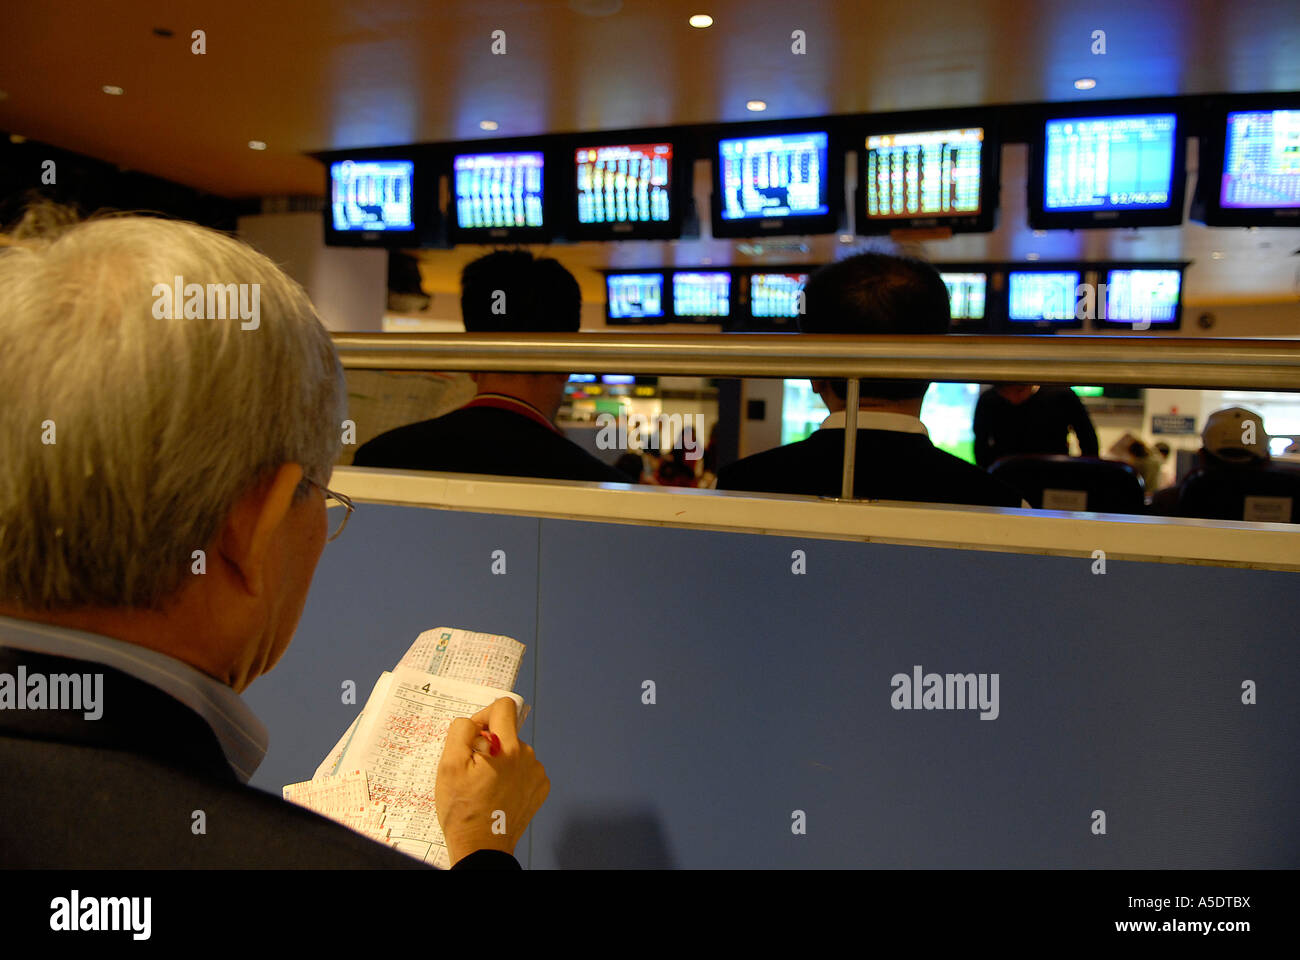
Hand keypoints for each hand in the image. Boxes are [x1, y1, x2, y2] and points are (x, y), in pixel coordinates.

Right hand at [435, 697, 549, 864]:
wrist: (481, 847)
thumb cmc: (463, 810)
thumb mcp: (449, 765)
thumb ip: (461, 732)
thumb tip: (475, 723)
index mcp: (508, 748)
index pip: (503, 707)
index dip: (483, 716)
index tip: (473, 736)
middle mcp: (528, 756)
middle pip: (507, 732)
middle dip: (489, 744)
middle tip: (473, 770)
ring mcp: (536, 774)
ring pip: (514, 752)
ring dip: (500, 761)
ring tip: (485, 786)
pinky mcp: (539, 789)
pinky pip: (524, 770)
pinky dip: (511, 776)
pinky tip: (498, 794)